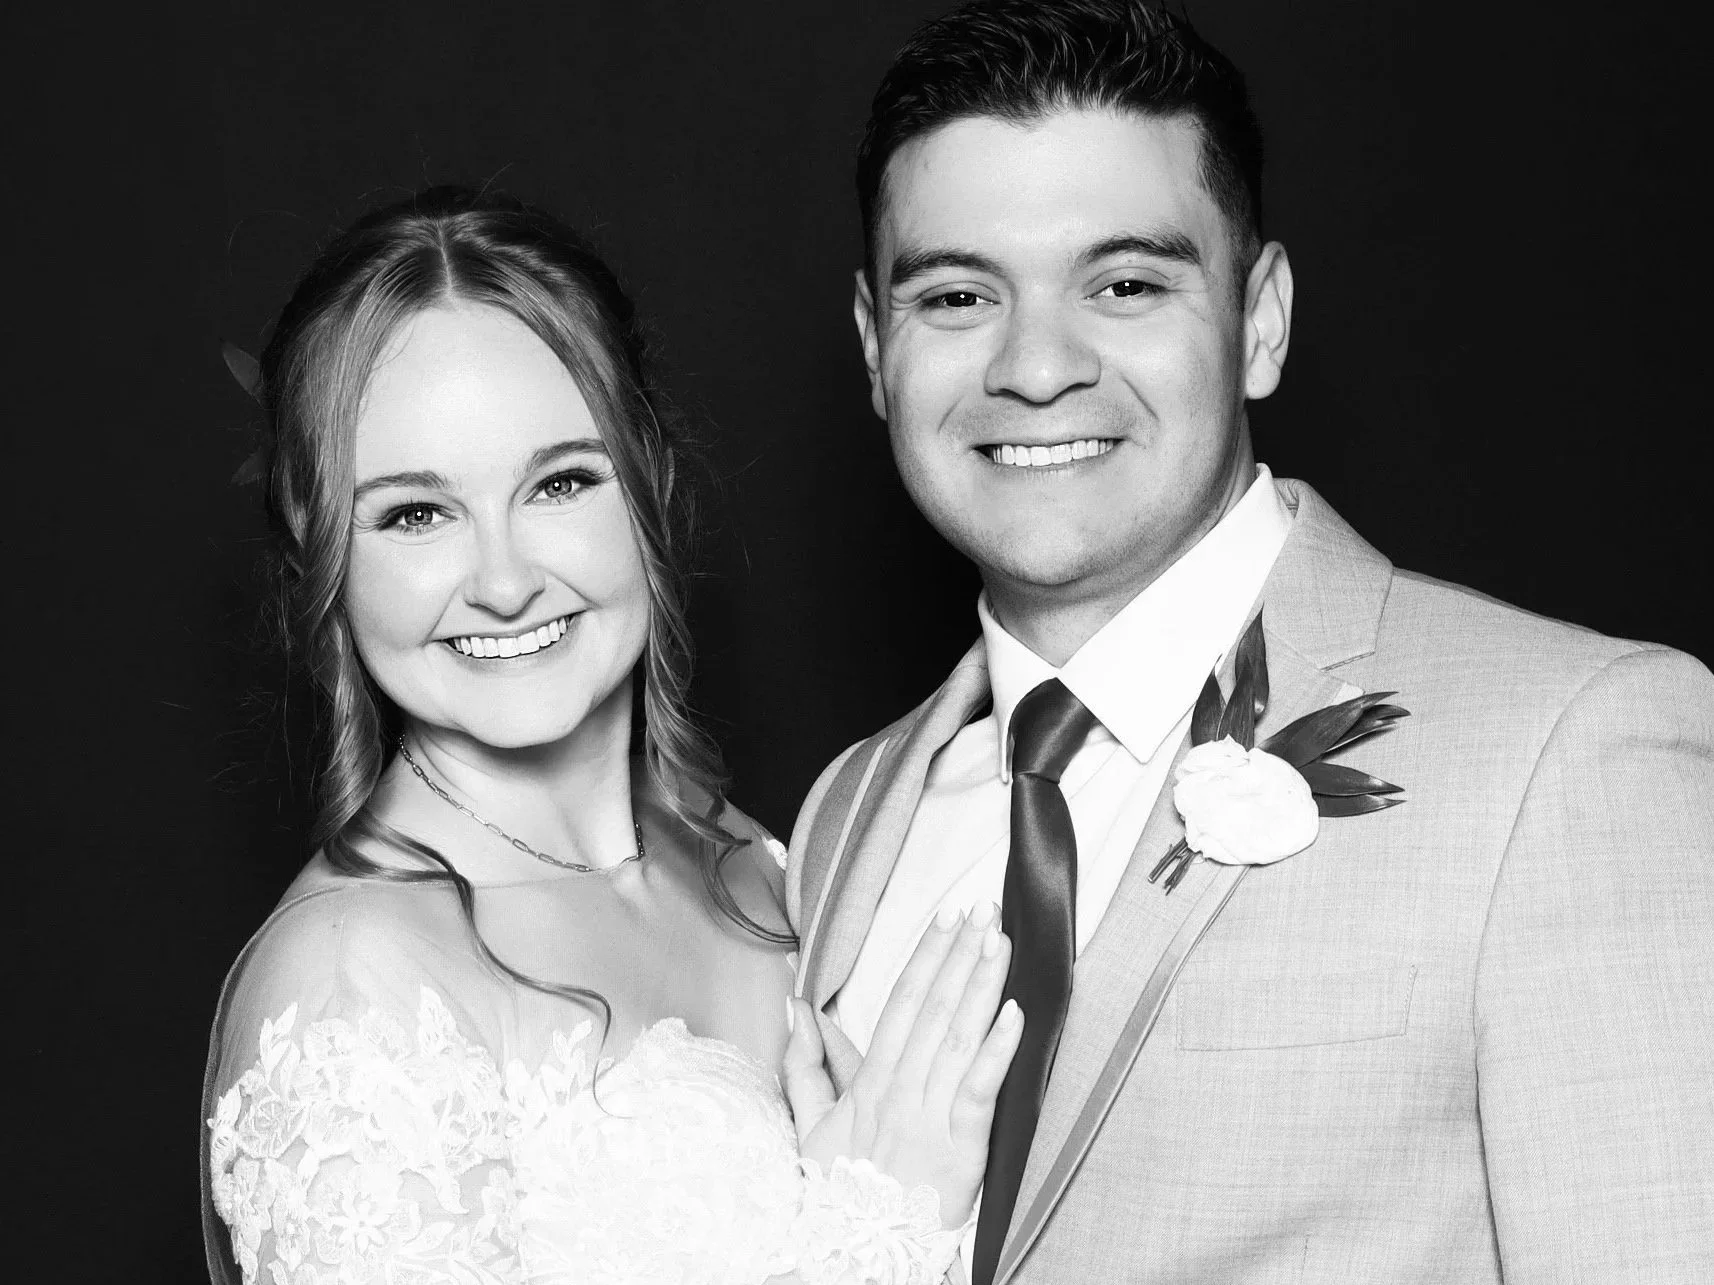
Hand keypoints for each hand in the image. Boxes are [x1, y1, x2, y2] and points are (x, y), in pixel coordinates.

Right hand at [782, 904, 1023, 1227]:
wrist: (852, 1256)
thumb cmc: (839, 1195)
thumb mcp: (812, 1128)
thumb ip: (804, 1067)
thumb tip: (798, 1011)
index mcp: (871, 1082)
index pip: (902, 1003)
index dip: (926, 958)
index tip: (947, 919)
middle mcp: (902, 1091)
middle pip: (934, 1009)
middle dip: (959, 955)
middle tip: (983, 909)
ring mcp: (931, 1118)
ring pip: (958, 1037)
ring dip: (981, 984)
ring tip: (999, 942)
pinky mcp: (960, 1150)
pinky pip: (979, 1091)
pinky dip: (996, 1050)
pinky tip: (1014, 1013)